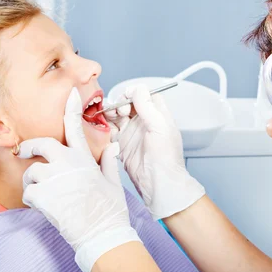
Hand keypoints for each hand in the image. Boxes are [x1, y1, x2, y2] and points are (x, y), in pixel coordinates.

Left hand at [19, 88, 140, 271]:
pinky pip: (28, 192)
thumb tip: (112, 146)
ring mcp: (54, 178)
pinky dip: (33, 200)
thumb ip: (109, 162)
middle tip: (24, 152)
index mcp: (85, 159)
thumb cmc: (110, 210)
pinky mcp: (43, 195)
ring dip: (33, 182)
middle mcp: (68, 164)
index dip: (72, 109)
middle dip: (29, 147)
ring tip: (45, 195)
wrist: (102, 233)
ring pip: (32, 171)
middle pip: (41, 144)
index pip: (76, 127)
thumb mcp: (113, 183)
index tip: (69, 94)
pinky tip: (45, 207)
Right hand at [103, 85, 204, 219]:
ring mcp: (132, 133)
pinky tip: (105, 126)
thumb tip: (137, 89)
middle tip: (120, 111)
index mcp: (158, 115)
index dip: (135, 93)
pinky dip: (105, 126)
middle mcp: (145, 122)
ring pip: (117, 115)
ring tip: (111, 116)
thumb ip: (148, 106)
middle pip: (128, 103)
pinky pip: (110, 130)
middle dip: (121, 102)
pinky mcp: (122, 144)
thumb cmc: (166, 157)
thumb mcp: (160, 127)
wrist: (158, 182)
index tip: (128, 97)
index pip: (145, 95)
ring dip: (111, 112)